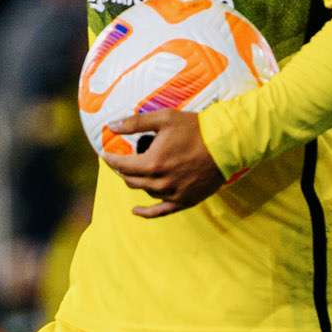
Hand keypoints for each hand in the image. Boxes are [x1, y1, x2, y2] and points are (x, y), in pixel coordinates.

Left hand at [101, 107, 226, 217]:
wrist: (225, 144)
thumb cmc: (195, 128)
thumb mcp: (164, 118)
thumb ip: (134, 123)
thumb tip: (110, 126)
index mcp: (152, 163)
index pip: (122, 165)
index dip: (111, 159)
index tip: (106, 154)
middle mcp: (160, 182)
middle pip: (131, 180)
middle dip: (122, 170)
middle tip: (121, 162)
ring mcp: (172, 194)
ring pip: (145, 191)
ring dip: (137, 182)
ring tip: (137, 172)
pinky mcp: (184, 201)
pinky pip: (160, 211)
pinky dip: (146, 213)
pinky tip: (135, 211)